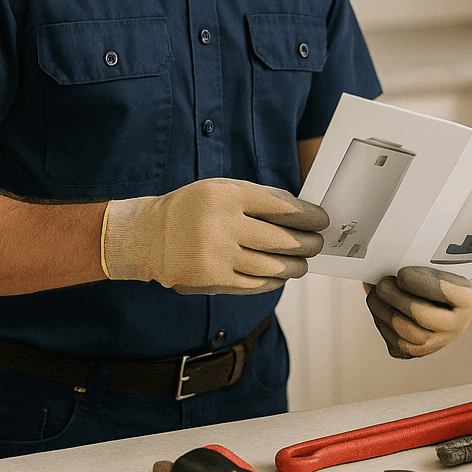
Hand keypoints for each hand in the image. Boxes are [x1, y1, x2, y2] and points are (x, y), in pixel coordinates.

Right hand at [101, 178, 326, 294]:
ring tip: (302, 263)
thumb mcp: (221, 189)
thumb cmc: (194, 208)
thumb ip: (259, 198)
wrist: (149, 236)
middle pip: (283, 240)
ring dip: (295, 266)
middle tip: (317, 244)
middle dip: (308, 244)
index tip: (321, 221)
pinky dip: (274, 280)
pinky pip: (255, 283)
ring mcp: (217, 255)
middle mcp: (222, 225)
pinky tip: (281, 275)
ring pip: (273, 266)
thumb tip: (303, 213)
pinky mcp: (212, 280)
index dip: (309, 216)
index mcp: (227, 195)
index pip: (283, 208)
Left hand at [364, 266, 471, 358]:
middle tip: (382, 283)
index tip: (402, 274)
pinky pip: (392, 340)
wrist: (437, 307)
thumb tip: (390, 263)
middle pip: (420, 315)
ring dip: (382, 308)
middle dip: (395, 296)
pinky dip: (380, 321)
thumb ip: (419, 266)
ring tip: (376, 291)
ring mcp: (435, 343)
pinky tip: (380, 307)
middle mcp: (455, 326)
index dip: (419, 283)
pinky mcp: (414, 353)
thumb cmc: (434, 282)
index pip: (444, 291)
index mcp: (466, 300)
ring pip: (402, 330)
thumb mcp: (438, 269)